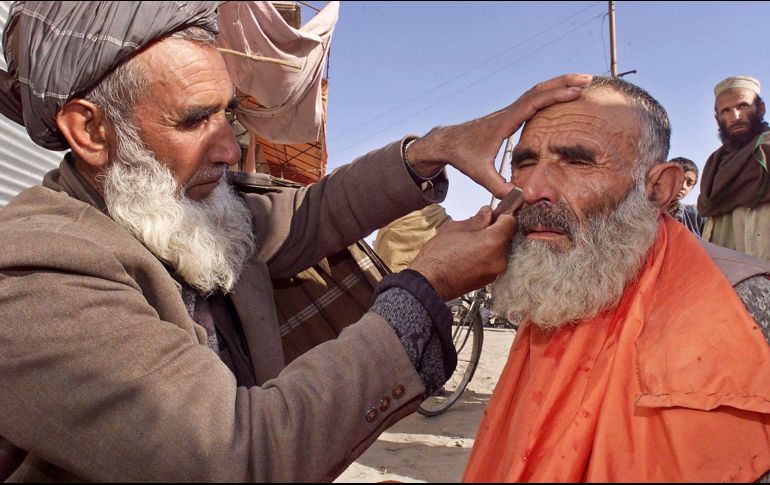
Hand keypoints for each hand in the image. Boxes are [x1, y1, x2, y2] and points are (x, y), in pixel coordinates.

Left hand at [406, 73, 591, 198]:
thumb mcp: (480, 175)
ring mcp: (508, 112)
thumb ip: (499, 186)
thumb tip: (520, 198)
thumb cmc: (463, 156)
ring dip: (558, 85)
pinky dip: (549, 94)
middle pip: (538, 90)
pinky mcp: (509, 115)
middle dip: (563, 82)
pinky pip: (532, 99)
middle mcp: (507, 112)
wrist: (448, 142)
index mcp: (503, 123)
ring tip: (581, 82)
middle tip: (588, 79)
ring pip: (536, 91)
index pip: (532, 103)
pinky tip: (562, 95)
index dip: (554, 97)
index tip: (575, 93)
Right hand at [409, 206, 516, 300]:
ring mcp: (496, 271)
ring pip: (501, 250)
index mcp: (493, 242)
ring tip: (471, 243)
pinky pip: (494, 261)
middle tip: (478, 228)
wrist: (429, 282)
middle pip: (507, 237)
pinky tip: (471, 254)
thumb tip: (486, 213)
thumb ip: (476, 219)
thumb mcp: (455, 229)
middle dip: (496, 230)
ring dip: (491, 244)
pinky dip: (487, 256)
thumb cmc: (438, 258)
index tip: (495, 213)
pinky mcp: (490, 279)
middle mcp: (500, 258)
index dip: (502, 215)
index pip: (511, 221)